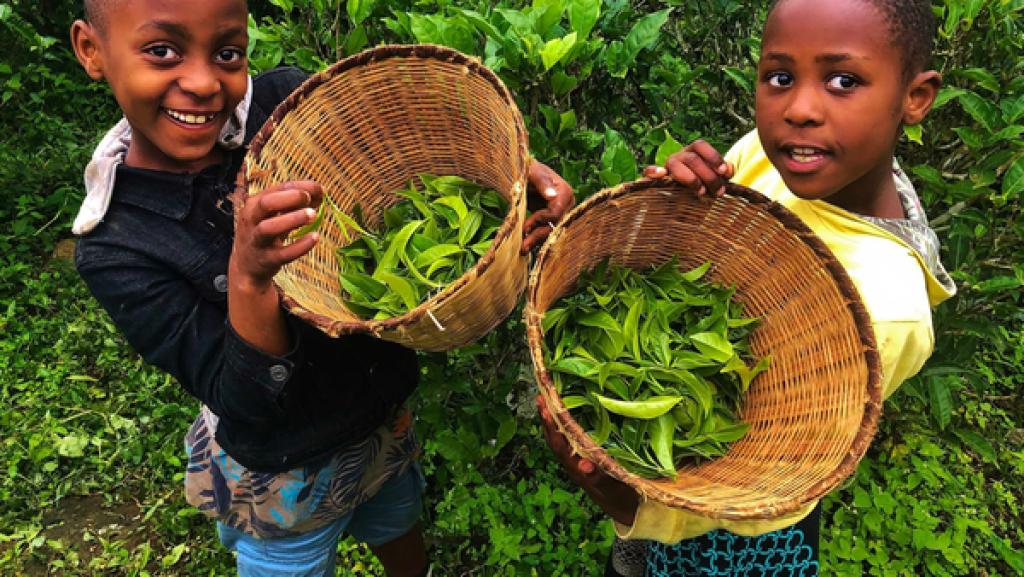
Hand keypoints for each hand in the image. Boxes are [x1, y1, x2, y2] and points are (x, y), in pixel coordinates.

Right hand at [231, 180, 323, 288]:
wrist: (246, 265)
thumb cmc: (265, 233)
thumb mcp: (275, 214)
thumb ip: (294, 203)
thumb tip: (320, 192)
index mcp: (255, 204)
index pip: (278, 188)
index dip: (301, 186)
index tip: (320, 189)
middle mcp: (252, 220)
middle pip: (267, 203)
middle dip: (291, 197)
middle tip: (309, 199)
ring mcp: (258, 241)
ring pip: (269, 228)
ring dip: (293, 219)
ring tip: (313, 215)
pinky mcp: (267, 260)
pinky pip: (284, 253)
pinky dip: (301, 245)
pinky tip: (315, 237)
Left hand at [522, 160, 573, 253]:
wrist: (523, 172)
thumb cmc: (528, 169)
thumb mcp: (533, 172)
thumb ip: (542, 182)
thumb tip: (552, 195)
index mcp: (565, 192)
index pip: (556, 213)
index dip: (540, 221)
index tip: (524, 226)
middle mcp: (566, 204)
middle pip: (554, 225)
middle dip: (538, 236)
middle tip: (523, 247)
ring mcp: (560, 212)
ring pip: (550, 231)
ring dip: (536, 241)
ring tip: (522, 249)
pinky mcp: (551, 218)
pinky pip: (545, 230)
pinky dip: (535, 237)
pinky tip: (524, 244)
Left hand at [537, 396, 639, 525]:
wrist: (625, 508)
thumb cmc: (621, 496)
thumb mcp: (614, 488)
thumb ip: (599, 478)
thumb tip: (584, 465)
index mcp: (577, 469)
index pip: (559, 445)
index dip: (552, 427)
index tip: (546, 409)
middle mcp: (572, 464)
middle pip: (554, 439)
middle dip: (546, 419)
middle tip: (540, 396)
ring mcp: (576, 461)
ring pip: (559, 439)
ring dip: (552, 420)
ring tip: (546, 400)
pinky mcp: (582, 459)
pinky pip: (568, 440)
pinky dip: (562, 425)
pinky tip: (563, 414)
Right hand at [643, 139, 733, 199]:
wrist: (686, 193)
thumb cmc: (704, 182)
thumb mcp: (716, 176)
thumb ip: (724, 171)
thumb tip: (729, 169)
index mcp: (693, 151)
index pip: (700, 145)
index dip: (713, 157)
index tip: (724, 173)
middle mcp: (679, 155)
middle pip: (692, 159)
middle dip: (708, 176)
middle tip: (719, 192)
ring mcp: (667, 165)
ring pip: (676, 165)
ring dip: (691, 179)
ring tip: (702, 192)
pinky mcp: (656, 177)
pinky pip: (649, 170)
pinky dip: (653, 170)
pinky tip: (661, 174)